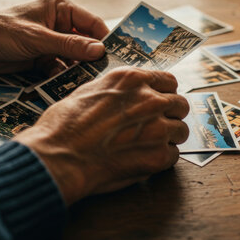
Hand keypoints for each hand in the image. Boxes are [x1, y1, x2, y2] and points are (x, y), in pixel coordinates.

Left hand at [0, 0, 108, 74]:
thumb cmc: (2, 31)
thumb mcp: (38, 38)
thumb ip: (69, 45)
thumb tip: (99, 50)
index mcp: (60, 9)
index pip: (91, 23)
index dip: (104, 38)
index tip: (115, 55)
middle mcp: (59, 25)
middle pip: (84, 42)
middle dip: (91, 57)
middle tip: (104, 74)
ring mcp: (51, 43)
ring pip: (73, 58)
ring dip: (77, 70)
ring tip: (88, 83)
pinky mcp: (43, 59)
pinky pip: (60, 69)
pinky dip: (62, 77)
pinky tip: (67, 87)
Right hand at [14, 67, 189, 204]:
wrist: (59, 156)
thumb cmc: (64, 125)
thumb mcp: (89, 91)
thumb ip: (117, 90)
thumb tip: (128, 95)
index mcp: (132, 79)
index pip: (169, 81)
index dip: (165, 93)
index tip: (161, 101)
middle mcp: (149, 99)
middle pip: (180, 104)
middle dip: (171, 115)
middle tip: (158, 125)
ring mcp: (157, 127)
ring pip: (181, 130)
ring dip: (169, 138)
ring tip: (149, 145)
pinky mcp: (157, 156)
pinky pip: (173, 156)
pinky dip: (161, 159)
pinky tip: (143, 160)